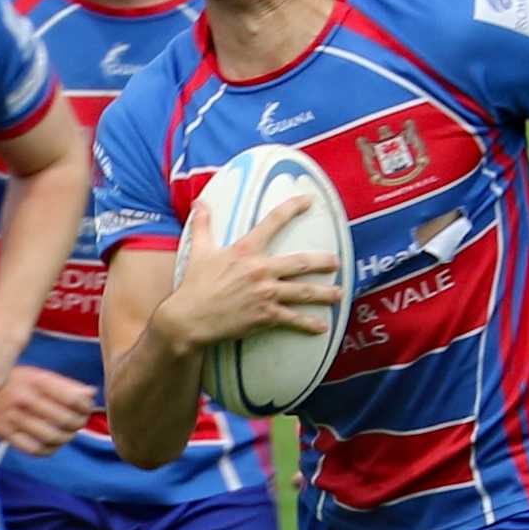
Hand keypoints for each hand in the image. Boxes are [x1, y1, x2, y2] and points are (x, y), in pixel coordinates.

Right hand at [0, 363, 93, 455]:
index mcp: (36, 380)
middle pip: (65, 420)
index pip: (73, 399)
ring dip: (65, 438)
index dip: (86, 407)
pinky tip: (52, 444)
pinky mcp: (3, 432)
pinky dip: (49, 450)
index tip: (86, 409)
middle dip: (78, 424)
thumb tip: (91, 394)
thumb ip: (66, 385)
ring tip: (67, 435)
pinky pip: (34, 449)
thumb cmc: (19, 382)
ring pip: (51, 437)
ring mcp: (12, 417)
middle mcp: (23, 398)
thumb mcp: (40, 376)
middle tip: (78, 424)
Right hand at [155, 193, 342, 348]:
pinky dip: (309, 324)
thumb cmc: (193, 285)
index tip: (308, 201)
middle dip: (322, 262)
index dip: (292, 208)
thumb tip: (200, 202)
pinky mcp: (265, 316)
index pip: (273, 222)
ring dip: (325, 293)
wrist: (189, 318)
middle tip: (336, 262)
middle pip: (300, 263)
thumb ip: (203, 224)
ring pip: (304, 292)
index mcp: (245, 251)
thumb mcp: (199, 250)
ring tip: (339, 294)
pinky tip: (322, 327)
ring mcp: (265, 294)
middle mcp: (260, 270)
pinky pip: (293, 319)